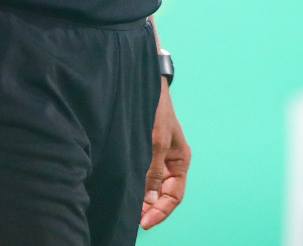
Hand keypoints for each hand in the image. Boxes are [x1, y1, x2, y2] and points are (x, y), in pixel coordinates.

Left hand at [141, 78, 189, 228]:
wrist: (142, 81)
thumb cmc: (156, 108)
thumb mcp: (156, 141)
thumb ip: (153, 171)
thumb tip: (149, 201)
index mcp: (180, 160)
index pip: (174, 195)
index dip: (161, 211)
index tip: (144, 221)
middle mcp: (168, 161)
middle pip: (161, 194)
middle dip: (149, 207)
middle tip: (132, 218)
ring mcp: (154, 156)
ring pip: (149, 186)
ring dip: (140, 197)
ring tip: (126, 207)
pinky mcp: (140, 150)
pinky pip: (140, 174)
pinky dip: (133, 184)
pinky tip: (123, 189)